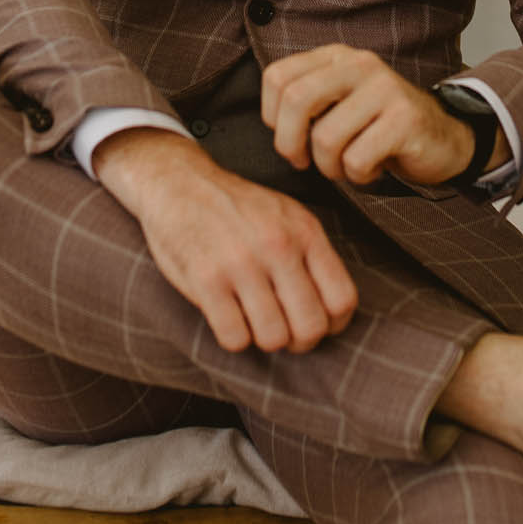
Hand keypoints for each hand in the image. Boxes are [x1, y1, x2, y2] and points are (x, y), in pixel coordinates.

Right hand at [92, 128, 357, 354]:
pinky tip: (229, 317)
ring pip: (273, 338)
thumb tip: (334, 311)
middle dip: (299, 341)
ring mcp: (241, 264)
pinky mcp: (206, 279)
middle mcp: (278, 246)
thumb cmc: (238, 207)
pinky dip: (234, 338)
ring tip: (253, 321)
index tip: (316, 322)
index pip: (342, 300)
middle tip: (284, 331)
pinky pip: (234, 338)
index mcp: (304, 232)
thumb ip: (312, 255)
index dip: (333, 324)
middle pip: (310, 327)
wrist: (180, 182)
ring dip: (264, 340)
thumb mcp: (287, 216)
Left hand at [261, 45, 489, 188]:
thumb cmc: (379, 127)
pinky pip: (357, 159)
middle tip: (302, 162)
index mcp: (336, 56)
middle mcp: (360, 64)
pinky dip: (358, 176)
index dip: (271, 116)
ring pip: (326, 138)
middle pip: (296, 100)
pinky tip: (374, 168)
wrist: (444, 138)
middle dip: (289, 143)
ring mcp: (385, 89)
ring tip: (348, 165)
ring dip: (330, 167)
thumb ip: (306, 101)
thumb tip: (271, 124)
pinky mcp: (404, 119)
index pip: (277, 77)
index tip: (288, 137)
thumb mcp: (340, 102)